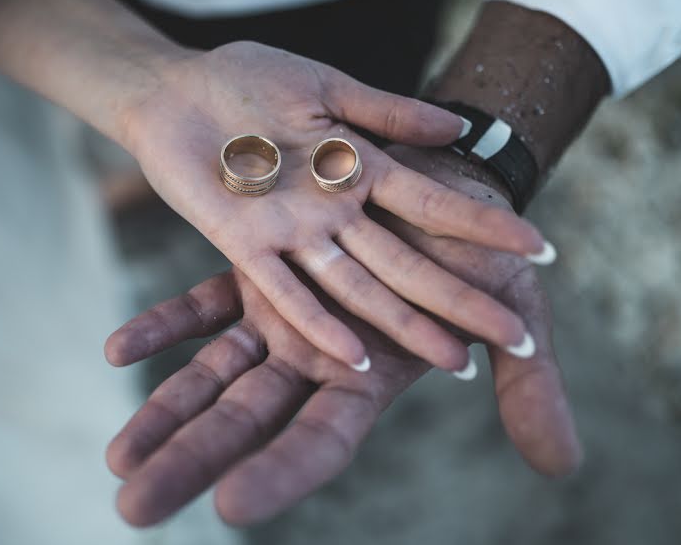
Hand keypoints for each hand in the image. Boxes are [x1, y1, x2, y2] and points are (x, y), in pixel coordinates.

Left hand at [104, 149, 578, 525]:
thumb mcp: (516, 312)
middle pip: (245, 421)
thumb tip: (562, 466)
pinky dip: (163, 324)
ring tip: (118, 457)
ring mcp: (278, 315)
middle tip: (133, 507)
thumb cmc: (481, 248)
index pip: (320, 442)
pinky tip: (120, 349)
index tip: (231, 508)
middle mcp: (314, 357)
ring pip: (212, 374)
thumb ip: (532, 387)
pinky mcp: (253, 268)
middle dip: (191, 461)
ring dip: (164, 410)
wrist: (441, 173)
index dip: (280, 473)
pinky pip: (200, 304)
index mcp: (370, 377)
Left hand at [121, 41, 551, 373]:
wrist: (178, 86)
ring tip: (453, 359)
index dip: (485, 228)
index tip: (543, 250)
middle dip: (458, 298)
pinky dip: (319, 323)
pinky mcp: (243, 244)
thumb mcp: (329, 87)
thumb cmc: (250, 81)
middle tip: (514, 335)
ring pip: (358, 286)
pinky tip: (356, 359)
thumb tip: (459, 127)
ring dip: (403, 322)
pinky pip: (284, 291)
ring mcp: (293, 231)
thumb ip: (390, 112)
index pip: (436, 205)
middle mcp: (335, 212)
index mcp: (360, 171)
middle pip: (406, 263)